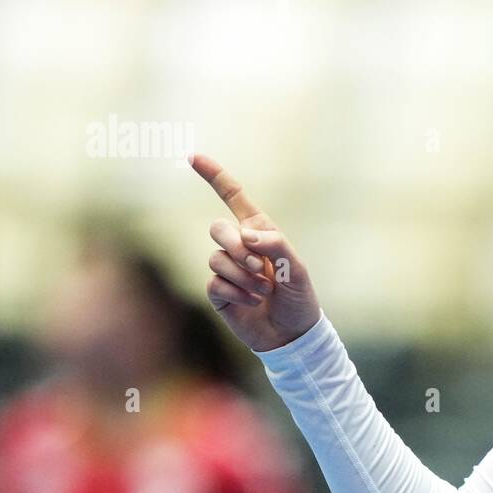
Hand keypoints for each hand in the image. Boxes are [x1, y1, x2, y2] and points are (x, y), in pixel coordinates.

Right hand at [190, 153, 321, 351]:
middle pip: (217, 229)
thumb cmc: (299, 299)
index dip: (215, 176)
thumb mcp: (297, 270)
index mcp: (260, 232)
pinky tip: (251, 303)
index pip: (233, 197)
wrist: (292, 335)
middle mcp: (240, 246)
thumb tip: (246, 234)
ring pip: (215, 259)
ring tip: (264, 291)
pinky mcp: (218, 291)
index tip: (194, 157)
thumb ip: (276, 246)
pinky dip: (236, 293)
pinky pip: (215, 283)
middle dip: (236, 247)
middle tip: (259, 268)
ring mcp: (227, 269)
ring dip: (242, 277)